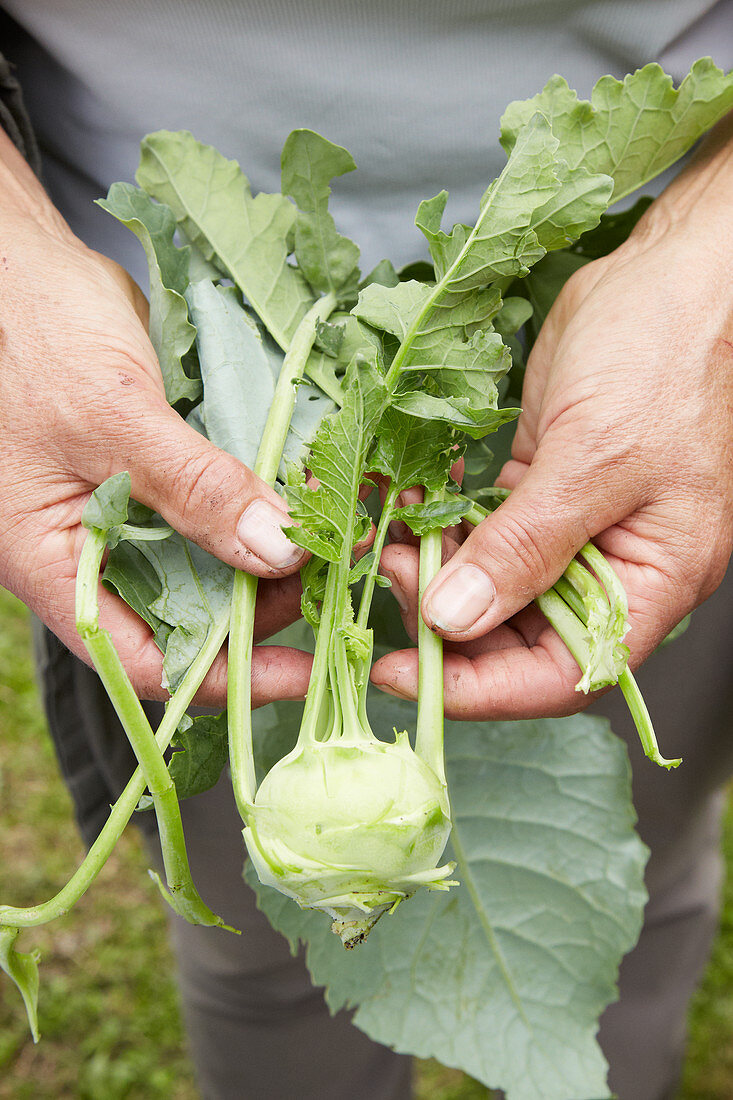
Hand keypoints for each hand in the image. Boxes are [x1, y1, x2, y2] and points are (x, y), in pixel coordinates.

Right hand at [0, 131, 310, 705]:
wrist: (21, 267)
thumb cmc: (35, 337)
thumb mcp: (113, 419)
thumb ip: (194, 489)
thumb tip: (277, 556)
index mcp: (54, 565)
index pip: (148, 660)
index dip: (228, 676)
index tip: (305, 671)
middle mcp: (94, 553)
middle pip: (191, 618)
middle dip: (264, 608)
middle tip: (337, 573)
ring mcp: (128, 515)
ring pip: (210, 566)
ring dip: (273, 557)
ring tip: (337, 533)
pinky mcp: (159, 476)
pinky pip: (216, 511)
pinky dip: (261, 509)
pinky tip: (308, 494)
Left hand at [372, 119, 732, 719]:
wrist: (671, 274)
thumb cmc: (665, 357)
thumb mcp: (596, 459)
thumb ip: (526, 547)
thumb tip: (455, 619)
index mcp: (649, 583)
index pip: (560, 674)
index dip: (479, 688)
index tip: (403, 672)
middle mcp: (609, 568)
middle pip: (516, 634)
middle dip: (445, 619)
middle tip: (389, 576)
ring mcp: (570, 528)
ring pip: (490, 582)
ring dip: (433, 570)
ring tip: (386, 537)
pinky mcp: (538, 486)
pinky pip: (480, 526)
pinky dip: (439, 523)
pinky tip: (401, 504)